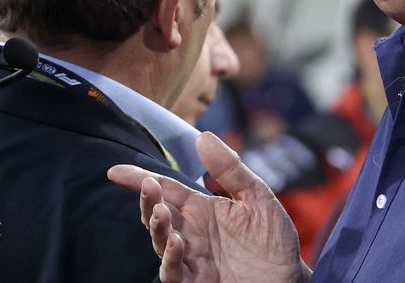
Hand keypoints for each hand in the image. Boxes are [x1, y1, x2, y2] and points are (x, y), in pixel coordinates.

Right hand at [107, 132, 309, 282]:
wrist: (289, 277)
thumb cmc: (272, 239)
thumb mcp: (256, 196)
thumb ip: (230, 169)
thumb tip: (202, 137)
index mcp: (200, 209)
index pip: (165, 189)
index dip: (139, 179)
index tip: (116, 171)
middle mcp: (190, 232)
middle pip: (157, 214)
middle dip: (147, 200)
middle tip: (149, 187)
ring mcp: (191, 258)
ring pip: (160, 242)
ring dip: (157, 227)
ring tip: (160, 212)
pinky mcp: (196, 281)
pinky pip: (174, 272)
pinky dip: (170, 259)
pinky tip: (176, 242)